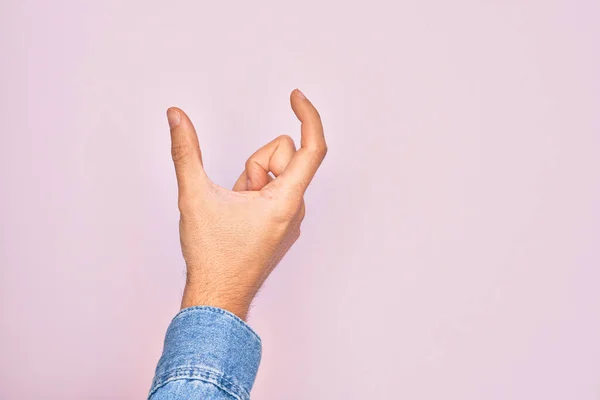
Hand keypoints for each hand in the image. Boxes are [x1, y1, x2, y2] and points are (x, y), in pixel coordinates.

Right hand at [167, 89, 326, 319]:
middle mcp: (296, 209)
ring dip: (252, 181)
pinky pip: (274, 192)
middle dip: (255, 164)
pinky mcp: (283, 225)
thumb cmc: (211, 255)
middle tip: (236, 194)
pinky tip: (239, 218)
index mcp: (285, 200)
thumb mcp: (194, 197)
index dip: (307, 116)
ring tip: (235, 210)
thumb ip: (184, 151)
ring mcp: (291, 218)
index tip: (295, 95)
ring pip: (275, 175)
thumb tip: (176, 116)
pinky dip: (255, 193)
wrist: (217, 298)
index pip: (312, 148)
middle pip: (283, 157)